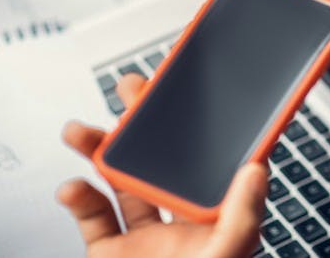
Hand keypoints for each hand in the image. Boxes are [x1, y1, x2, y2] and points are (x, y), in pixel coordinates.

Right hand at [60, 74, 268, 257]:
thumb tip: (258, 167)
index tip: (186, 87)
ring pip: (119, 181)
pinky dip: (77, 197)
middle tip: (132, 88)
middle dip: (143, 122)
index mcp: (216, 220)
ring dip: (99, 150)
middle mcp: (180, 225)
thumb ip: (242, 217)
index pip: (211, 158)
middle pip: (162, 159)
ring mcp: (143, 239)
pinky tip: (71, 185)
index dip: (200, 122)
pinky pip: (91, 217)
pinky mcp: (109, 254)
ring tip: (81, 129)